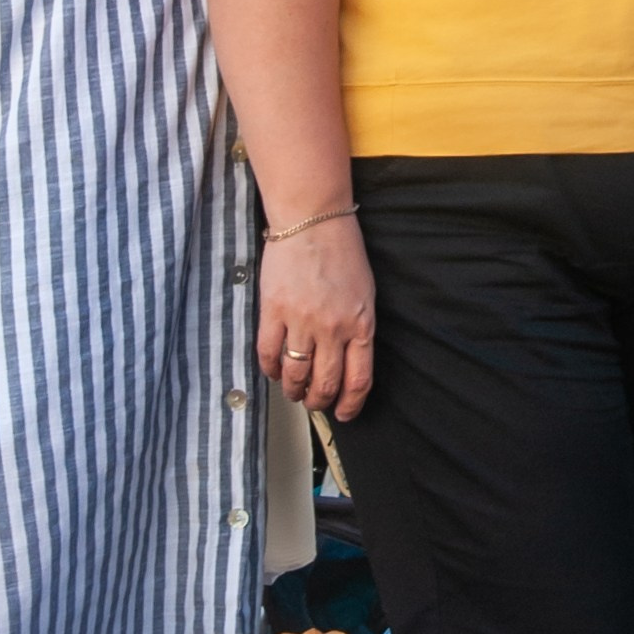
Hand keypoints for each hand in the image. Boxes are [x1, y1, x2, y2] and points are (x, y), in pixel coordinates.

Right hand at [258, 215, 375, 423]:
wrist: (312, 220)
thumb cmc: (341, 252)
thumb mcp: (365, 294)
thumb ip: (357, 329)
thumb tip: (346, 362)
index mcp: (361, 325)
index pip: (358, 380)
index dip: (349, 404)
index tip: (343, 414)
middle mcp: (333, 328)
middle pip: (325, 383)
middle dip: (318, 402)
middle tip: (313, 403)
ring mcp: (302, 321)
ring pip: (295, 374)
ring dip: (293, 390)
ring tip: (293, 390)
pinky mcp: (273, 311)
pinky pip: (268, 353)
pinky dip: (270, 369)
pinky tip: (273, 370)